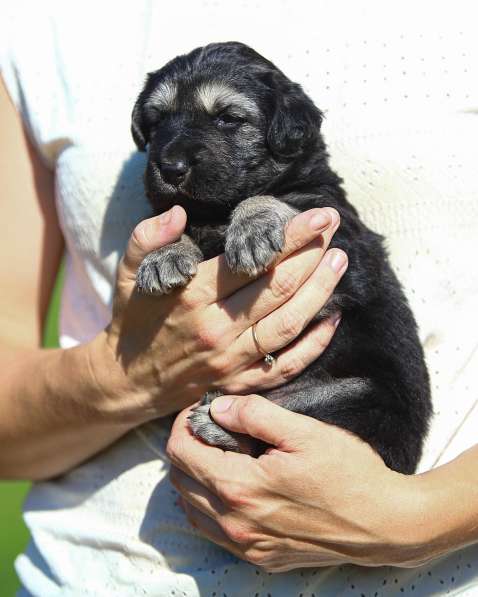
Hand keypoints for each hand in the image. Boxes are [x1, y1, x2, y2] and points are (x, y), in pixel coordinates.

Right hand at [89, 205, 344, 421]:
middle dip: (312, 254)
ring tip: (339, 262)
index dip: (290, 237)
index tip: (317, 217)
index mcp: (193, 297)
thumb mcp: (127, 276)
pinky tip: (333, 319)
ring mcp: (232, 360)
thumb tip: (178, 213)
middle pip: (277, 289)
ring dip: (319, 291)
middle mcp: (217, 328)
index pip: (251, 261)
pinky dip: (313, 344)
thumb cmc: (132, 323)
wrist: (127, 382)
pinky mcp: (239, 382)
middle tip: (333, 228)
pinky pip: (285, 366)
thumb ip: (146, 240)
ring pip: (288, 324)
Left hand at [167, 395, 432, 571]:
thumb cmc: (348, 472)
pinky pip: (212, 532)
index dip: (184, 425)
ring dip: (194, 478)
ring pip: (190, 509)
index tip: (201, 411)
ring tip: (221, 456)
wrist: (384, 523)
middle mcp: (234, 522)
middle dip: (187, 448)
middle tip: (212, 430)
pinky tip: (232, 488)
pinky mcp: (259, 558)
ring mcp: (246, 545)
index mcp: (240, 487)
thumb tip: (218, 407)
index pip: (181, 453)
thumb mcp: (304, 432)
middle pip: (180, 480)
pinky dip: (208, 506)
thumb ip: (255, 415)